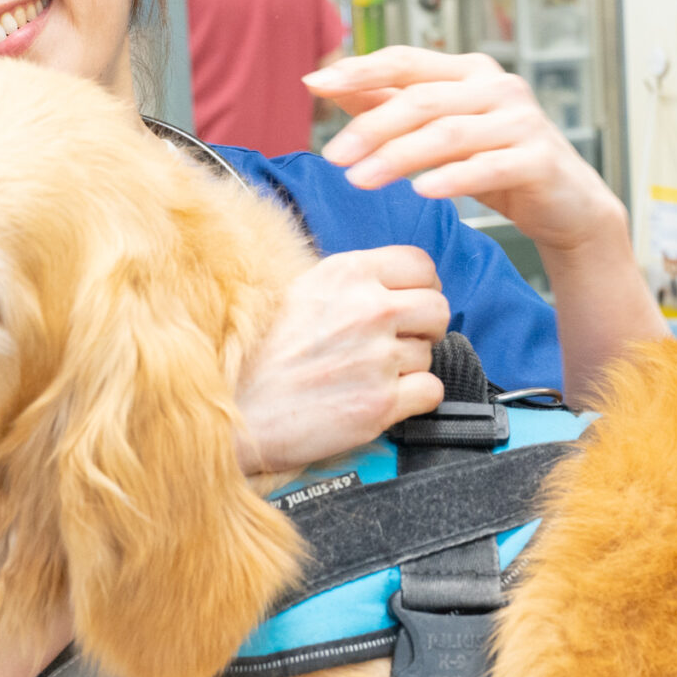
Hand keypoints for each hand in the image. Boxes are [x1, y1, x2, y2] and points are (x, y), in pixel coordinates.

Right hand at [233, 246, 449, 473]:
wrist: (238, 411)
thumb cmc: (264, 355)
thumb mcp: (303, 293)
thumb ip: (353, 283)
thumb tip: (397, 284)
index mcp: (348, 274)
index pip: (422, 265)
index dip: (422, 288)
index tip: (409, 305)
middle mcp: (368, 309)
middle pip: (438, 308)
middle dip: (424, 328)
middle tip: (397, 343)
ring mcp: (377, 356)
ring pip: (431, 354)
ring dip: (409, 367)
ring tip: (368, 375)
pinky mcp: (382, 402)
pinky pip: (431, 391)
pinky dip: (414, 399)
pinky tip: (382, 398)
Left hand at [307, 48, 623, 253]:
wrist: (567, 205)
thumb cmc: (499, 166)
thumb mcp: (442, 134)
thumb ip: (393, 106)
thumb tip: (330, 84)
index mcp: (471, 73)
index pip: (406, 61)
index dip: (359, 69)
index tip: (314, 83)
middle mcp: (498, 87)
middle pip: (422, 99)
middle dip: (371, 127)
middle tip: (333, 155)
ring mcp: (522, 121)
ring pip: (448, 133)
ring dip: (398, 157)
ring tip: (360, 180)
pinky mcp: (539, 159)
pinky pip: (487, 167)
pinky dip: (451, 178)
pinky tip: (421, 192)